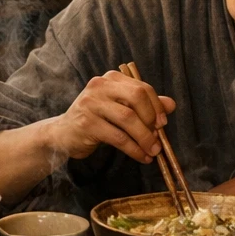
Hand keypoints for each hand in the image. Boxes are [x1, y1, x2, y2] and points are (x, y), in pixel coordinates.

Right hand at [52, 72, 176, 163]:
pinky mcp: (86, 123)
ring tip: (153, 151)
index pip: (141, 87)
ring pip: (128, 119)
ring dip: (145, 138)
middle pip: (136, 97)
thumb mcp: (120, 108)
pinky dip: (134, 149)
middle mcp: (100, 86)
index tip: (162, 123)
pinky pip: (118, 137)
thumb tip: (171, 105)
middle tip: (158, 136)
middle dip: (151, 119)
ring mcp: (91, 103)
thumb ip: (145, 104)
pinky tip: (141, 157)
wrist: (63, 134)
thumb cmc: (96, 120)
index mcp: (111, 79)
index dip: (156, 105)